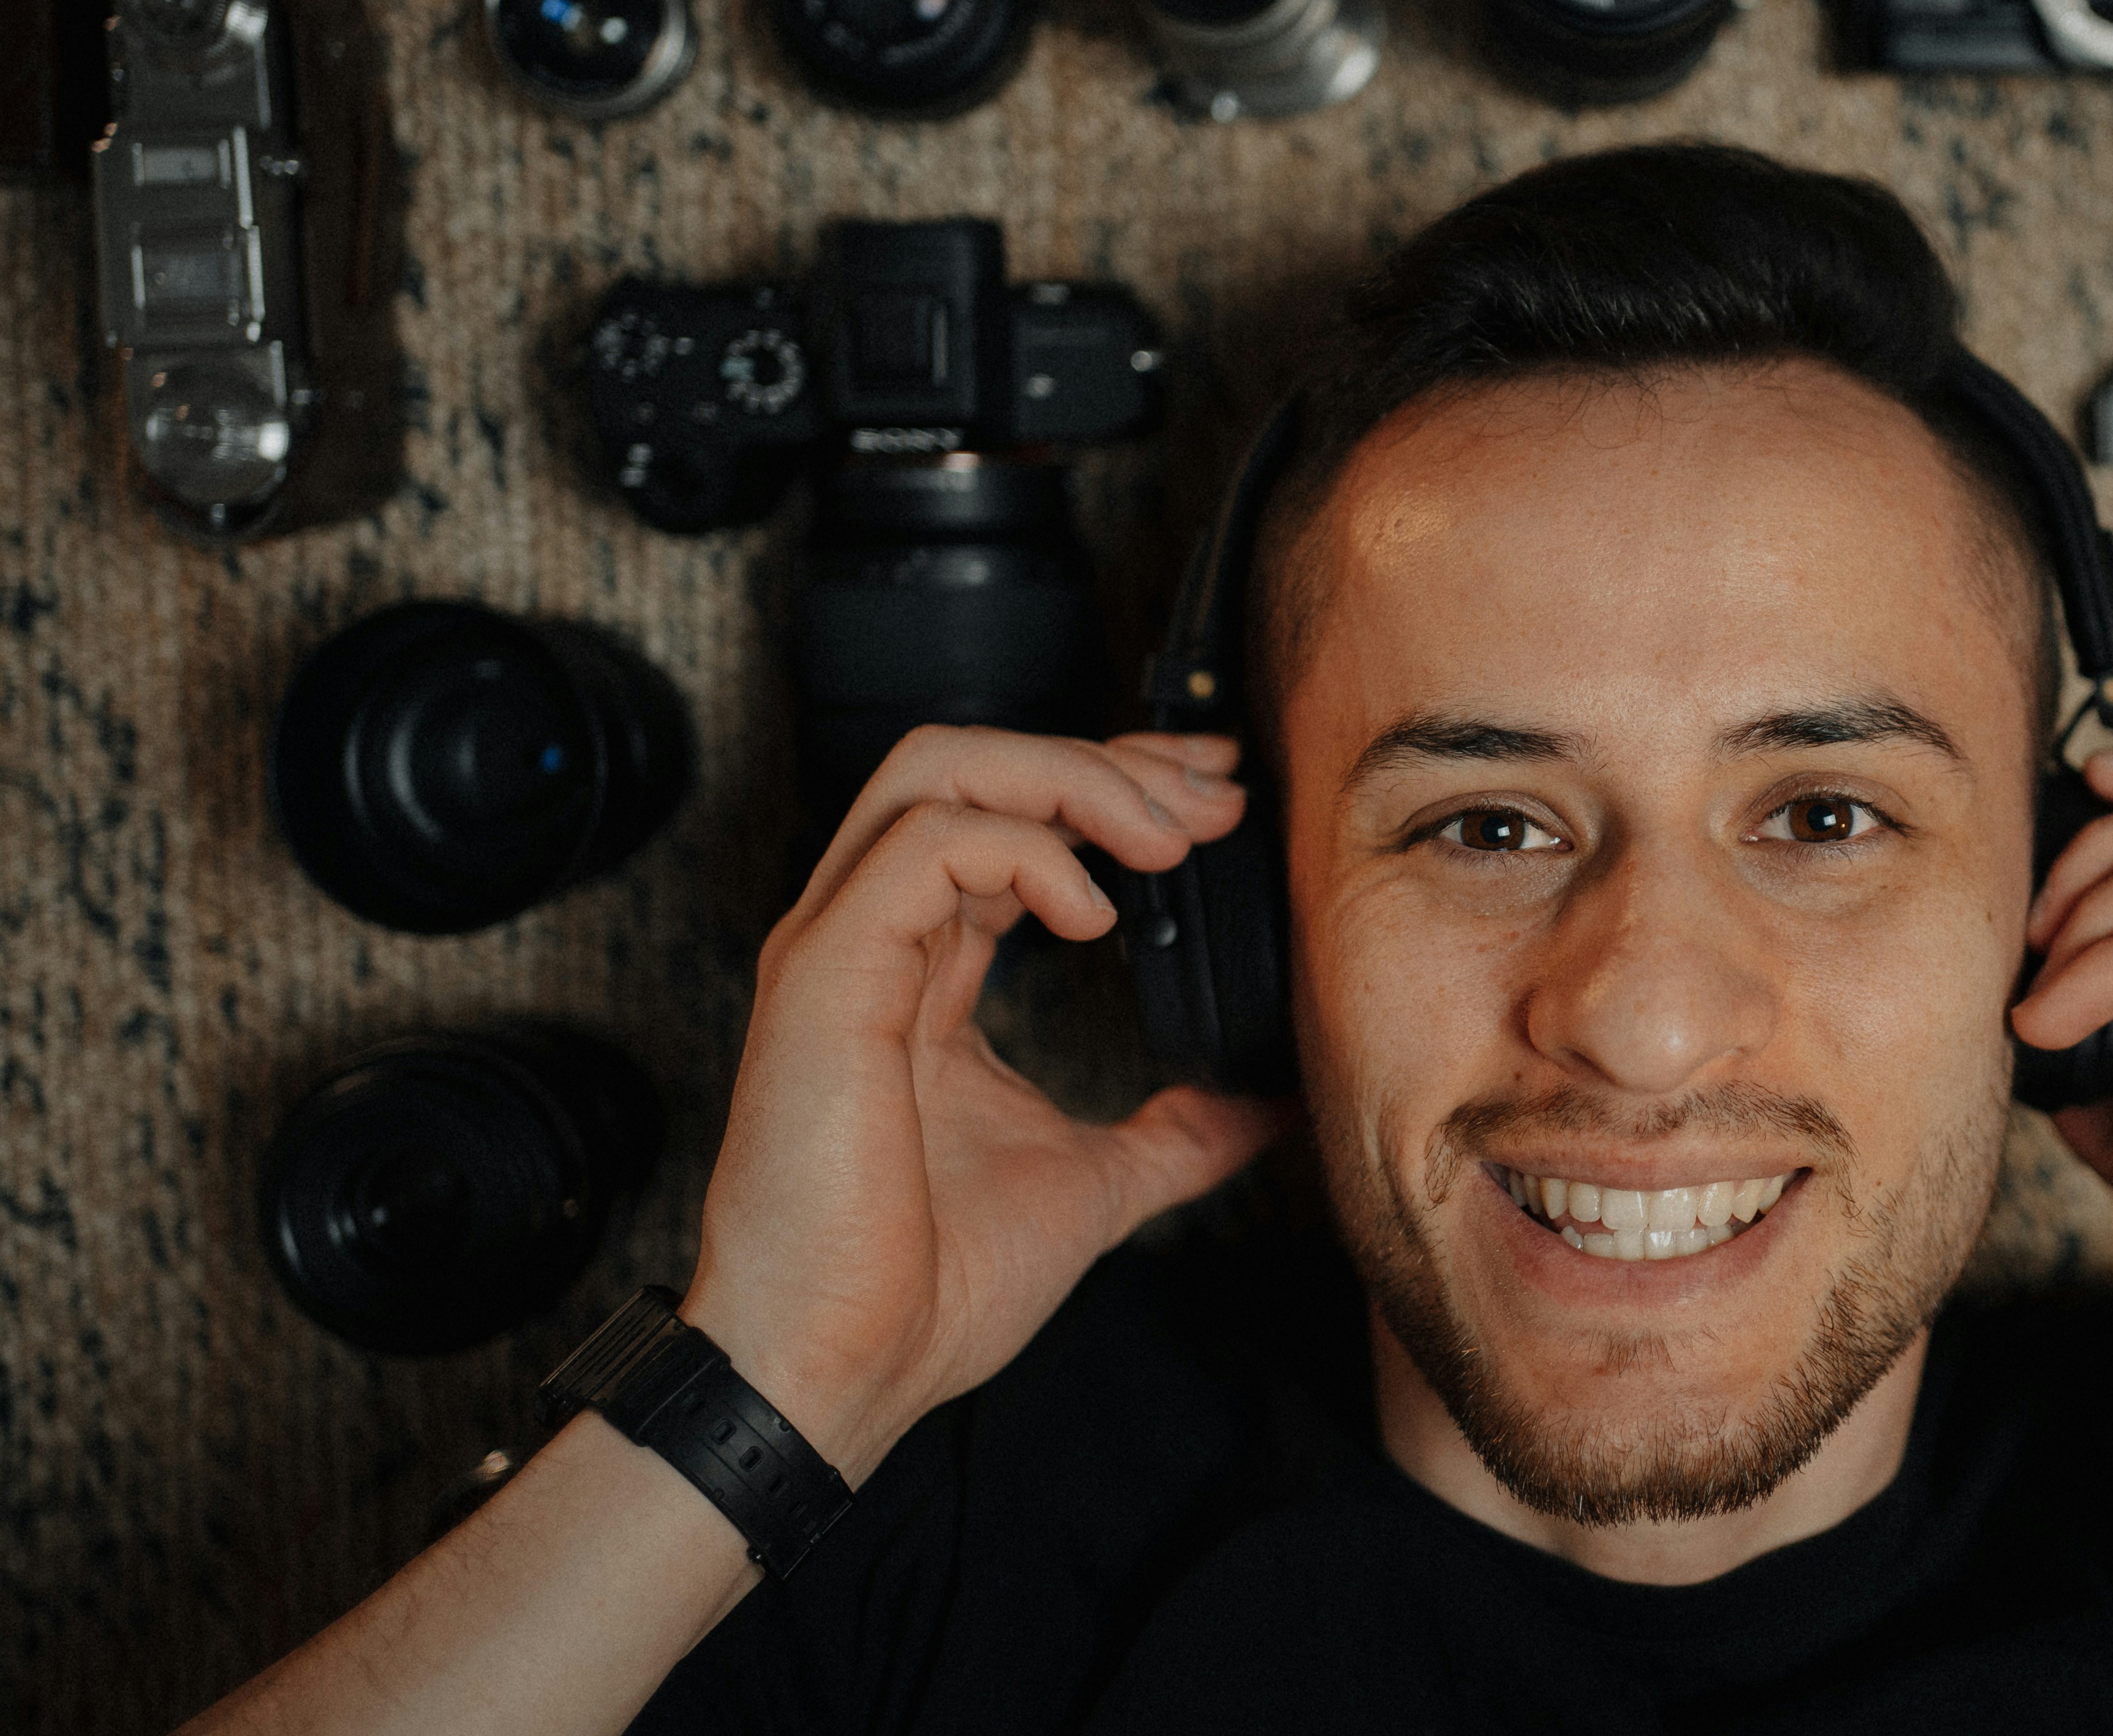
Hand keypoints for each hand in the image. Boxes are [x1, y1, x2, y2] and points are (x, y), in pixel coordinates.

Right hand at [677, 727, 1291, 1482]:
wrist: (840, 1373)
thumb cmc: (928, 1290)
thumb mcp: (1096, 1183)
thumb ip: (1177, 1130)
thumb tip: (1270, 1105)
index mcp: (924, 972)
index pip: (1010, 821)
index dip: (1115, 788)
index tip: (1217, 803)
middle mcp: (871, 939)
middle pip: (972, 762)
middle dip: (1105, 757)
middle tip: (1213, 796)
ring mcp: (837, 948)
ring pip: (936, 770)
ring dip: (1071, 780)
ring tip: (1165, 841)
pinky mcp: (824, 976)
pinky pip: (923, 845)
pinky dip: (1026, 852)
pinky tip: (1096, 914)